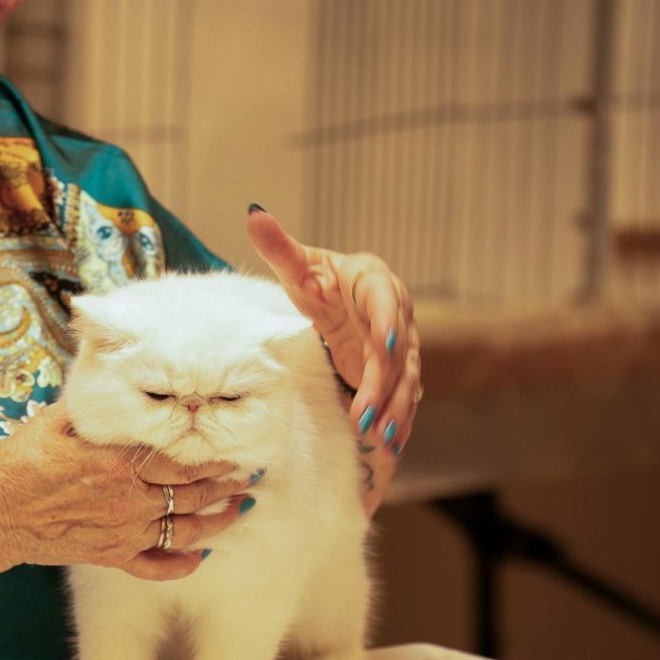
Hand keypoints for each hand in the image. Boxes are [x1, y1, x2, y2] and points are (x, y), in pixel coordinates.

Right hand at [0, 403, 251, 579]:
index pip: (177, 461)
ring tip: (237, 510)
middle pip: (190, 494)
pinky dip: (181, 564)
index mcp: (115, 465)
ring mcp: (121, 533)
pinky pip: (155, 567)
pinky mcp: (110, 557)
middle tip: (245, 476)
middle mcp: (127, 502)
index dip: (210, 458)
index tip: (234, 451)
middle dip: (223, 485)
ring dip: (216, 522)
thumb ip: (90, 409)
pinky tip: (199, 555)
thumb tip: (113, 382)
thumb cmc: (17, 465)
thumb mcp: (51, 423)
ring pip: (184, 532)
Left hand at [246, 206, 420, 453]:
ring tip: (377, 438)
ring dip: (394, 409)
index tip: (380, 344)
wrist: (342, 301)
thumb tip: (254, 213)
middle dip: (383, 384)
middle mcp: (398, 312)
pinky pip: (404, 397)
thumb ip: (279, 246)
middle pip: (397, 350)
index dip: (387, 320)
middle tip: (364, 415)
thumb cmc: (319, 282)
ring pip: (405, 378)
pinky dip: (398, 420)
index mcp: (374, 280)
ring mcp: (404, 344)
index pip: (385, 298)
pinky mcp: (400, 371)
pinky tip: (389, 445)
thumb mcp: (298, 268)